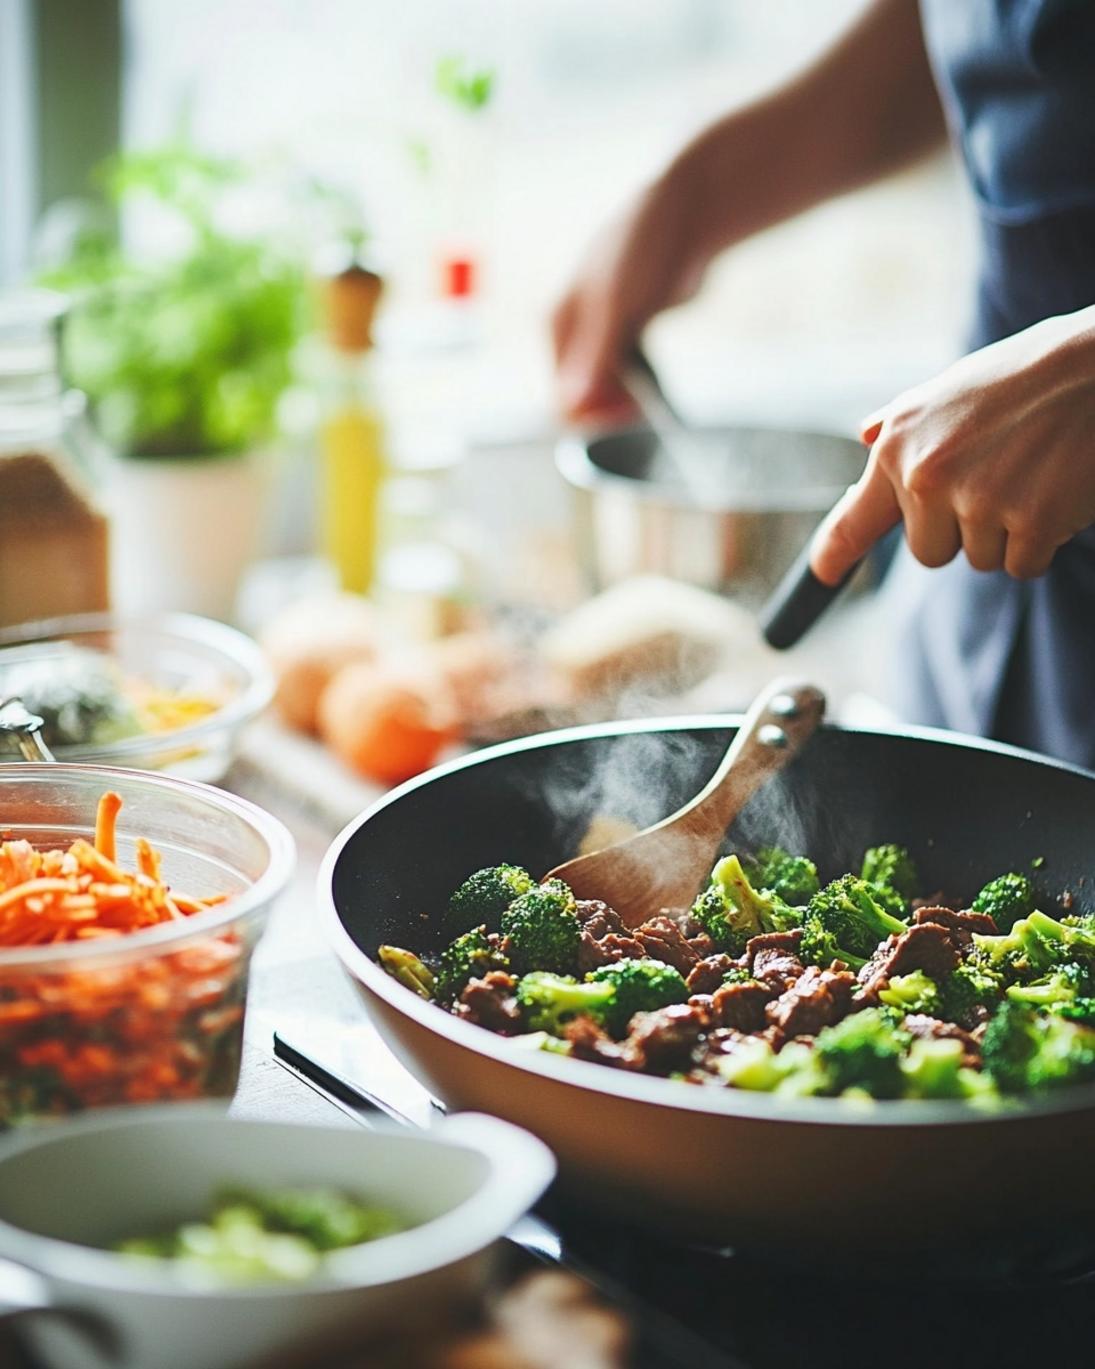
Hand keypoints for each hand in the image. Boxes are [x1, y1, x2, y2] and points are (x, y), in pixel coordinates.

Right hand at [551, 164, 708, 424]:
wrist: (688, 210)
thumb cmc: (646, 244)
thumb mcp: (618, 302)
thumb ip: (596, 354)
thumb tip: (572, 402)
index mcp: (558, 324)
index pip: (561, 394)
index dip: (593, 414)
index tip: (630, 412)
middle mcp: (573, 333)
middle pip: (580, 397)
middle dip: (608, 411)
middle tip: (643, 408)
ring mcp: (601, 334)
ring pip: (602, 391)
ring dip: (622, 404)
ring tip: (648, 400)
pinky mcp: (629, 333)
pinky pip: (623, 378)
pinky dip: (636, 390)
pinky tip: (653, 390)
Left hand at [809, 309, 1094, 583]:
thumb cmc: (1024, 376)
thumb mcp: (947, 389)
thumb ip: (903, 425)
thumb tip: (866, 436)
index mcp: (899, 447)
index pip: (855, 519)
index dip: (835, 552)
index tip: (822, 574)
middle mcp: (927, 477)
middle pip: (929, 553)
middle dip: (961, 531)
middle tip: (998, 479)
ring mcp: (978, 501)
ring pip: (980, 559)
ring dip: (1007, 532)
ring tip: (1032, 473)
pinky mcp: (1031, 521)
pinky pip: (1023, 565)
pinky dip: (1044, 542)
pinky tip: (1056, 492)